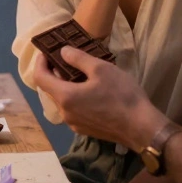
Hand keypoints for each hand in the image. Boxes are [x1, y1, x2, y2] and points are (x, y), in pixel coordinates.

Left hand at [32, 46, 166, 151]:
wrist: (141, 128)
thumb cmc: (121, 95)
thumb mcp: (101, 69)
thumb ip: (78, 59)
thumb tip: (62, 52)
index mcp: (65, 97)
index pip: (40, 78)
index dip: (40, 63)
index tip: (47, 52)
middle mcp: (65, 113)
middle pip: (50, 90)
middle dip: (54, 73)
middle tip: (66, 59)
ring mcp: (74, 124)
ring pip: (62, 101)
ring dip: (65, 86)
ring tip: (80, 73)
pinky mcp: (85, 130)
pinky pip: (73, 110)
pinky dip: (74, 97)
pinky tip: (90, 91)